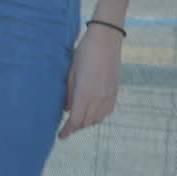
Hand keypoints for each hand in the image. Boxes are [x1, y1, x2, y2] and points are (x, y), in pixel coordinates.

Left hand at [58, 23, 122, 139]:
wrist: (106, 39)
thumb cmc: (84, 52)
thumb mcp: (71, 72)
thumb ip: (69, 93)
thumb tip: (66, 109)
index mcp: (85, 93)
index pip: (76, 120)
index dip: (68, 130)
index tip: (61, 136)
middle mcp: (99, 98)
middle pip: (87, 122)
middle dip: (76, 127)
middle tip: (67, 126)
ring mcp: (109, 95)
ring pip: (98, 119)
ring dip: (87, 122)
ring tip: (78, 119)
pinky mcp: (115, 91)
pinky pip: (107, 111)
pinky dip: (98, 116)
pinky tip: (91, 111)